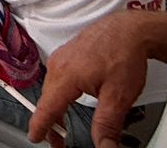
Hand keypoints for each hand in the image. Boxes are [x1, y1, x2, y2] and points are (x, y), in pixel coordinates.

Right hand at [29, 11, 156, 147]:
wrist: (130, 30)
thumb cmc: (124, 54)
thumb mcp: (119, 97)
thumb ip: (107, 125)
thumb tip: (105, 146)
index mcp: (66, 76)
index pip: (46, 108)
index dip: (40, 127)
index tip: (36, 138)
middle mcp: (57, 65)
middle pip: (47, 100)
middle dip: (50, 122)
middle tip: (59, 140)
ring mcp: (60, 58)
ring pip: (51, 90)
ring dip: (55, 108)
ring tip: (62, 123)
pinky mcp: (66, 55)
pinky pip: (56, 78)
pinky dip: (59, 94)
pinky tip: (69, 99)